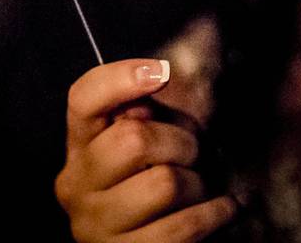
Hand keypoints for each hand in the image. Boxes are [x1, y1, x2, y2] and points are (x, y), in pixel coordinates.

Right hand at [55, 59, 235, 242]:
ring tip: (199, 187)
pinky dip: (216, 212)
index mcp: (78, 147)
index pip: (83, 99)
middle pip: (133, 138)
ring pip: (165, 183)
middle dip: (181, 141)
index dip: (120, 78)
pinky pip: (185, 226)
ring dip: (199, 183)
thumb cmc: (155, 184)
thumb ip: (145, 111)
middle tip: (194, 153)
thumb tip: (151, 80)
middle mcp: (76, 185)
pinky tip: (224, 208)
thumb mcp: (148, 141)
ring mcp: (95, 226)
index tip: (161, 73)